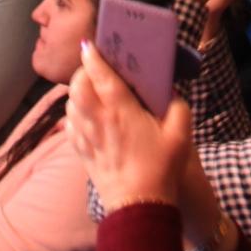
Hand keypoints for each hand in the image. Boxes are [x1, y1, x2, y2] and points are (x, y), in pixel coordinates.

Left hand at [68, 42, 194, 210]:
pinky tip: (85, 116)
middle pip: (77, 86)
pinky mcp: (82, 153)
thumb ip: (177, 105)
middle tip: (94, 67)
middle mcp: (97, 119)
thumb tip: (169, 89)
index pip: (99, 74)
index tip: (90, 44)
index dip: (93, 56)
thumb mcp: (180, 133)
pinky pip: (69, 125)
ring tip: (90, 89)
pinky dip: (73, 114)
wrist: (139, 206)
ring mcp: (86, 137)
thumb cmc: (161, 168)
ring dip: (77, 92)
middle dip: (82, 72)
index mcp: (120, 109)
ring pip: (70, 104)